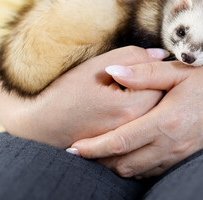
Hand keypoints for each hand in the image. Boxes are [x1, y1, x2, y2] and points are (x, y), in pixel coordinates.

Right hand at [0, 47, 168, 148]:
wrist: (40, 126)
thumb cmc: (65, 93)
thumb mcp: (95, 67)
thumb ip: (131, 57)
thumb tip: (161, 54)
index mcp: (129, 108)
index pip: (162, 83)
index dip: (154, 70)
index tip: (140, 66)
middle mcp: (133, 129)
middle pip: (161, 102)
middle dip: (153, 85)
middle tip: (132, 79)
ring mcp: (128, 141)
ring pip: (153, 115)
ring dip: (148, 100)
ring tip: (125, 92)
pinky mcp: (121, 147)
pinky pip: (140, 127)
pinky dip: (139, 116)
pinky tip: (121, 108)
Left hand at [71, 60, 202, 177]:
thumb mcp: (180, 73)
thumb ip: (145, 73)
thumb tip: (112, 72)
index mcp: (165, 123)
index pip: (119, 141)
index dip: (93, 148)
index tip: (73, 149)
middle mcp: (169, 146)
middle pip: (123, 163)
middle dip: (98, 161)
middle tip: (81, 152)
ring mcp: (177, 157)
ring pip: (135, 171)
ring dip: (113, 165)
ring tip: (98, 155)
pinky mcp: (183, 161)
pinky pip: (151, 172)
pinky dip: (133, 167)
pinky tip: (126, 156)